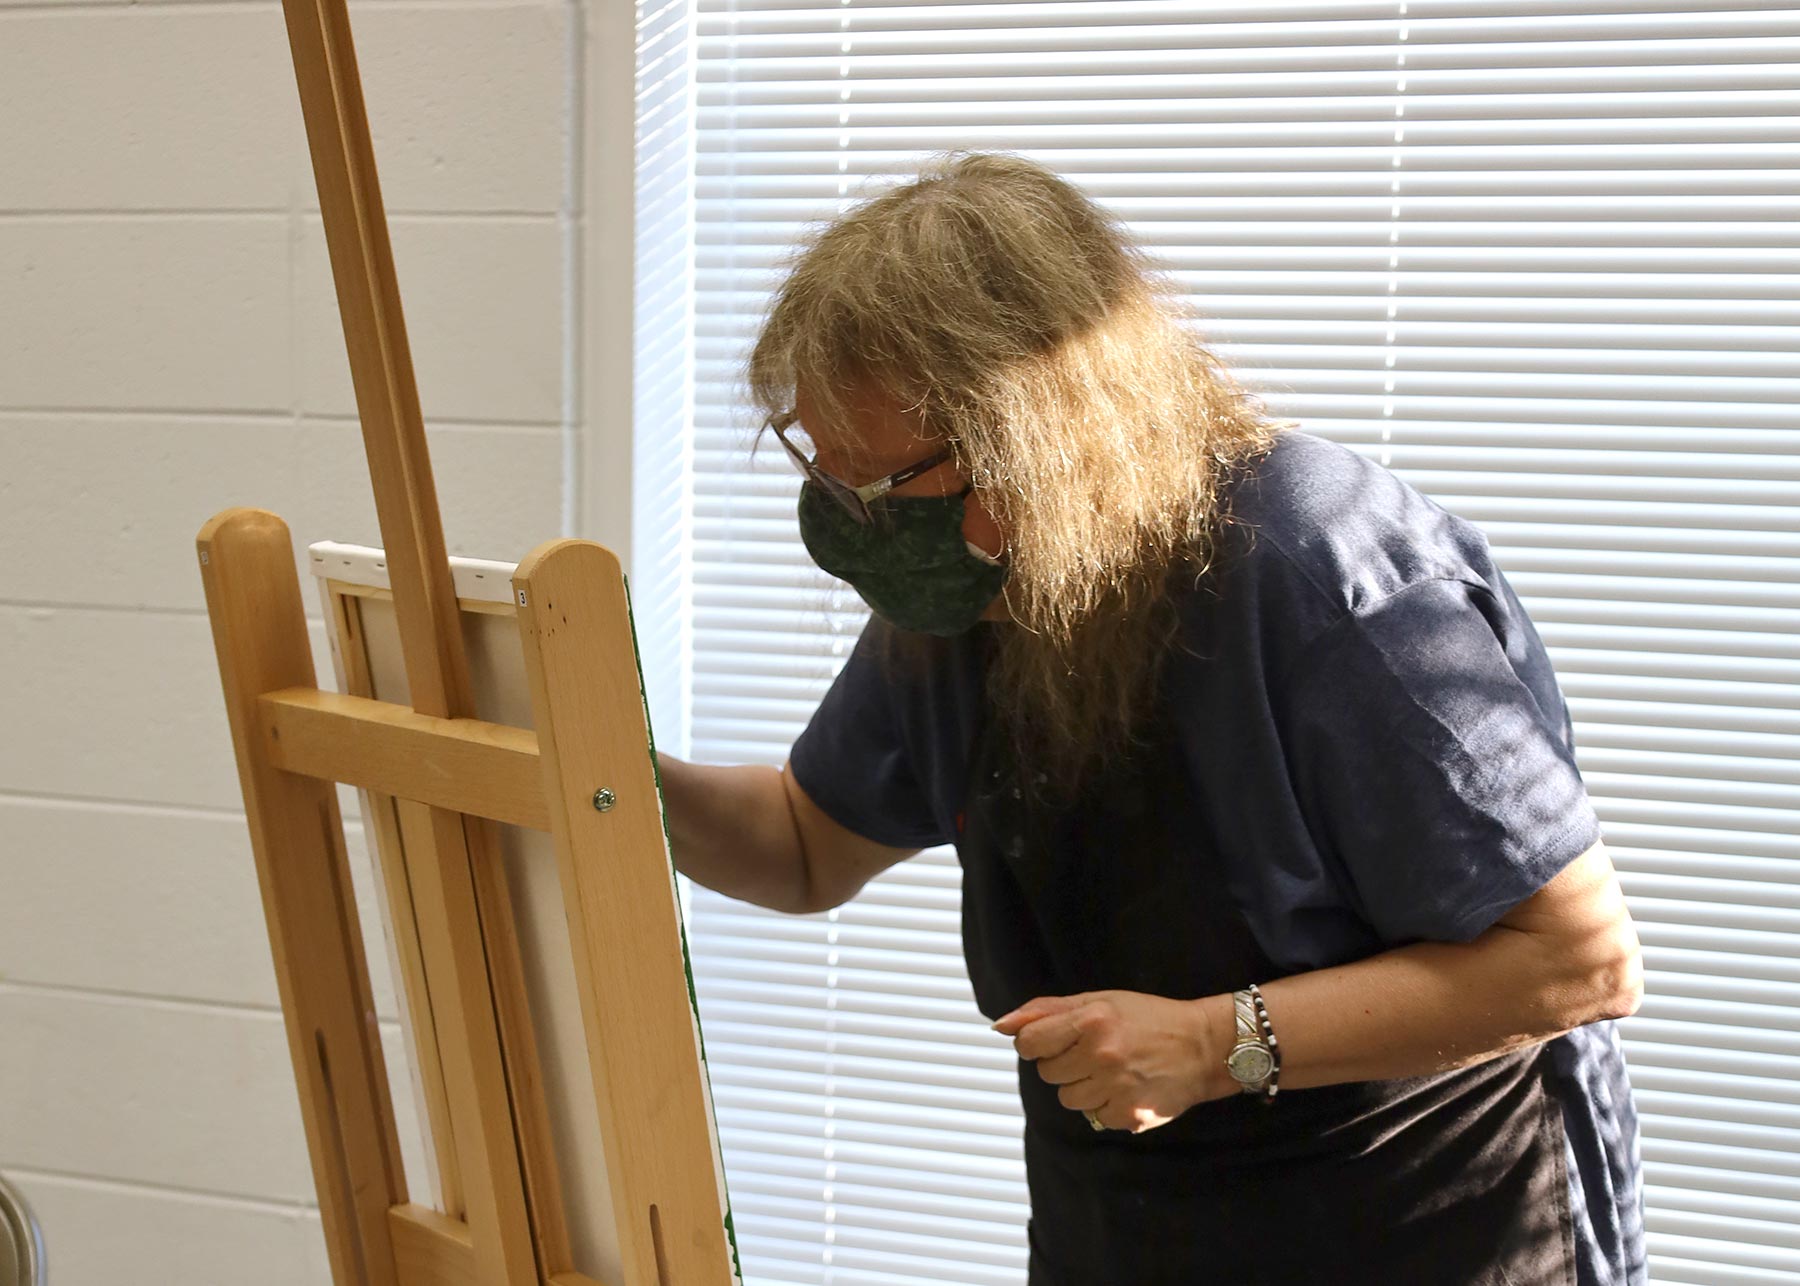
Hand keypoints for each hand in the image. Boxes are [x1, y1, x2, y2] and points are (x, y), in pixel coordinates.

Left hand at [990, 990, 1231, 1132]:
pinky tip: (1128, 1088)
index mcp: (1091, 1019)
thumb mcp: (1098, 1001)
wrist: (1203, 1047)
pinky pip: (1094, 1117)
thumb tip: (1000, 1027)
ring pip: (1068, 1099)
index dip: (1037, 1044)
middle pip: (1047, 1074)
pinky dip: (1107, 1106)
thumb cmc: (1148, 1019)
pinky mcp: (1129, 1115)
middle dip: (1066, 1064)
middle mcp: (1102, 1054)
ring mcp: (1116, 1087)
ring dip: (1084, 1088)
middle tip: (1097, 1053)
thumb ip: (1045, 1011)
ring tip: (1114, 1071)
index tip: (1056, 1042)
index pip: (1029, 1043)